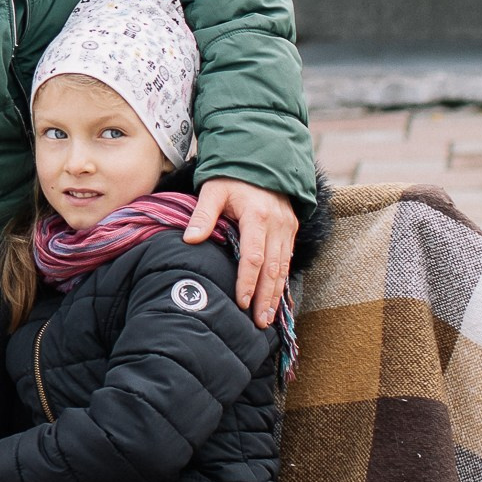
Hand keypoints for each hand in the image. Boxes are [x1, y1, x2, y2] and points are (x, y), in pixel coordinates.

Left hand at [188, 179, 298, 329]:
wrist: (260, 158)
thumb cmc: (231, 177)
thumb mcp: (213, 190)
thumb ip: (203, 215)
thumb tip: (190, 239)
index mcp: (257, 216)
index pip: (253, 256)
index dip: (247, 281)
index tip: (241, 302)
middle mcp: (277, 224)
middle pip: (272, 268)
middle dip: (266, 297)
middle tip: (259, 323)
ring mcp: (287, 227)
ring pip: (283, 267)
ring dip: (276, 294)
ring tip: (267, 318)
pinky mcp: (291, 229)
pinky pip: (288, 260)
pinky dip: (282, 281)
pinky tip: (276, 299)